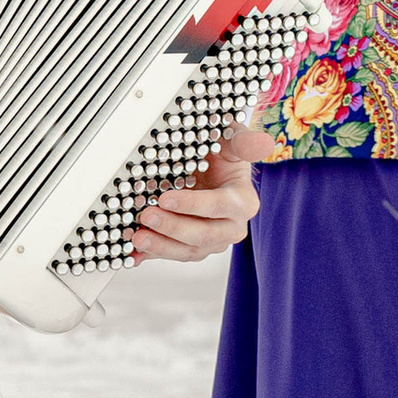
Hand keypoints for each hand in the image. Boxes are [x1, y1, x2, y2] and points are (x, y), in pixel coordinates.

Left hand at [134, 126, 261, 265]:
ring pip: (188, 251)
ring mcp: (212, 241)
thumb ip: (244, 142)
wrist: (212, 170)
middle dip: (172, 227)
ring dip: (161, 245)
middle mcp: (231, 227)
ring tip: (138, 236)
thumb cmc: (222, 157)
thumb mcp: (233, 142)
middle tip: (146, 215)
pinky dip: (151, 255)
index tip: (165, 198)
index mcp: (243, 202)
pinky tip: (134, 253)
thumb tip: (262, 142)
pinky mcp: (193, 249)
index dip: (192, 204)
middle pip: (203, 234)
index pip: (219, 206)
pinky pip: (172, 255)